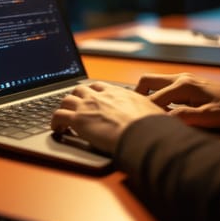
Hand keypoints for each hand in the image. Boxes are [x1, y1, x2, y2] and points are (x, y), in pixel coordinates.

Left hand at [51, 81, 165, 154]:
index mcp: (118, 93)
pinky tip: (56, 129)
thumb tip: (165, 118)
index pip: (100, 86)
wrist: (142, 134)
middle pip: (80, 89)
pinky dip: (54, 121)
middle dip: (76, 97)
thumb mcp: (154, 113)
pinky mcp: (77, 120)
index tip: (93, 98)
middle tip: (76, 107)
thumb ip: (150, 112)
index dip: (94, 92)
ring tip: (64, 117)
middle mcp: (100, 95)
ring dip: (64, 107)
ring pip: (65, 99)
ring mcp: (87, 106)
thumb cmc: (151, 127)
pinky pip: (57, 116)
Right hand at [135, 72, 219, 127]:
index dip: (144, 111)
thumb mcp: (208, 117)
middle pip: (146, 81)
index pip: (153, 98)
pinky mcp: (186, 83)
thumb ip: (184, 117)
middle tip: (135, 113)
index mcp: (183, 86)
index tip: (137, 124)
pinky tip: (162, 111)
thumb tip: (161, 119)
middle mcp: (179, 78)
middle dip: (136, 96)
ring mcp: (182, 78)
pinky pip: (163, 86)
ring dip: (147, 96)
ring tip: (147, 113)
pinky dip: (157, 96)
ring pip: (154, 82)